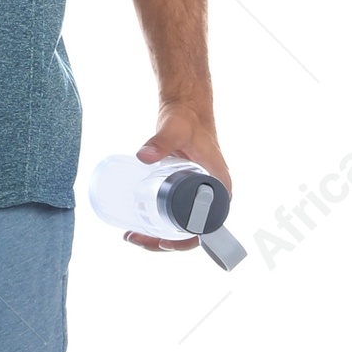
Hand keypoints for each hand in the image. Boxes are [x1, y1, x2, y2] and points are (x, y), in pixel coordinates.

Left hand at [127, 106, 231, 253]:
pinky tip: (141, 226)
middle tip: (135, 237)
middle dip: (164, 241)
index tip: (165, 244)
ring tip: (132, 235)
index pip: (208, 226)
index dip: (187, 241)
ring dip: (159, 235)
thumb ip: (160, 142)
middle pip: (190, 230)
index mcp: (219, 187)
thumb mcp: (175, 131)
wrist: (187, 108)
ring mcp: (198, 192)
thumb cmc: (188, 119)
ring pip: (181, 224)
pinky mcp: (185, 189)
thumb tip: (143, 156)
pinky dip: (161, 223)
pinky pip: (176, 213)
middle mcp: (212, 194)